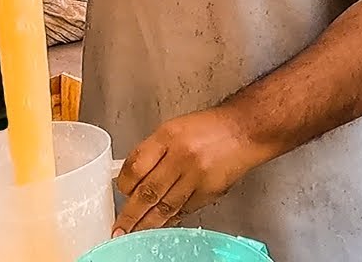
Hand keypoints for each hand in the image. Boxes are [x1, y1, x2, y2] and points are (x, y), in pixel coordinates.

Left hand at [112, 107, 260, 235]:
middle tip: (119, 228)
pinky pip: (185, 209)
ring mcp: (196, 177)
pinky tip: (160, 225)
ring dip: (148, 223)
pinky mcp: (210, 192)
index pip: (136, 166)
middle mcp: (181, 157)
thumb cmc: (207, 128)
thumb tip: (131, 177)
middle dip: (131, 214)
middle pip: (149, 191)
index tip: (119, 193)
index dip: (124, 184)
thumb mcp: (171, 129)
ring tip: (134, 234)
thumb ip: (151, 152)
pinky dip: (170, 218)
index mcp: (166, 138)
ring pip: (166, 205)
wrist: (243, 131)